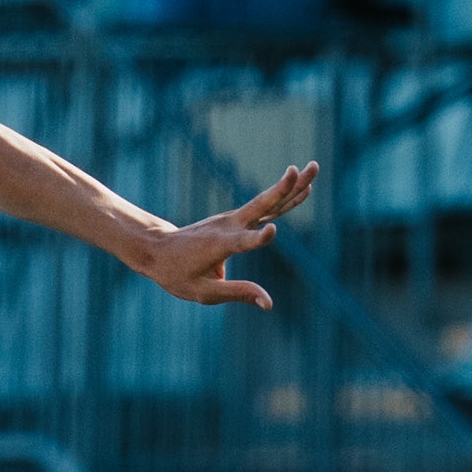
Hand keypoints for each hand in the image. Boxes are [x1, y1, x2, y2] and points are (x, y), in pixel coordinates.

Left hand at [130, 163, 317, 307]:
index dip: (258, 239)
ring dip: (291, 185)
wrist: (157, 249)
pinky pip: (264, 207)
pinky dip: (283, 196)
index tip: (272, 231)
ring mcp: (233, 219)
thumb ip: (238, 293)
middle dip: (287, 188)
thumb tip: (270, 304)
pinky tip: (301, 187)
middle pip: (264, 205)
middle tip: (309, 168)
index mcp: (220, 245)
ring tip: (314, 168)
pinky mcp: (235, 220)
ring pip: (268, 201)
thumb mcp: (204, 292)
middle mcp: (229, 226)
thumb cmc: (178, 274)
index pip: (243, 242)